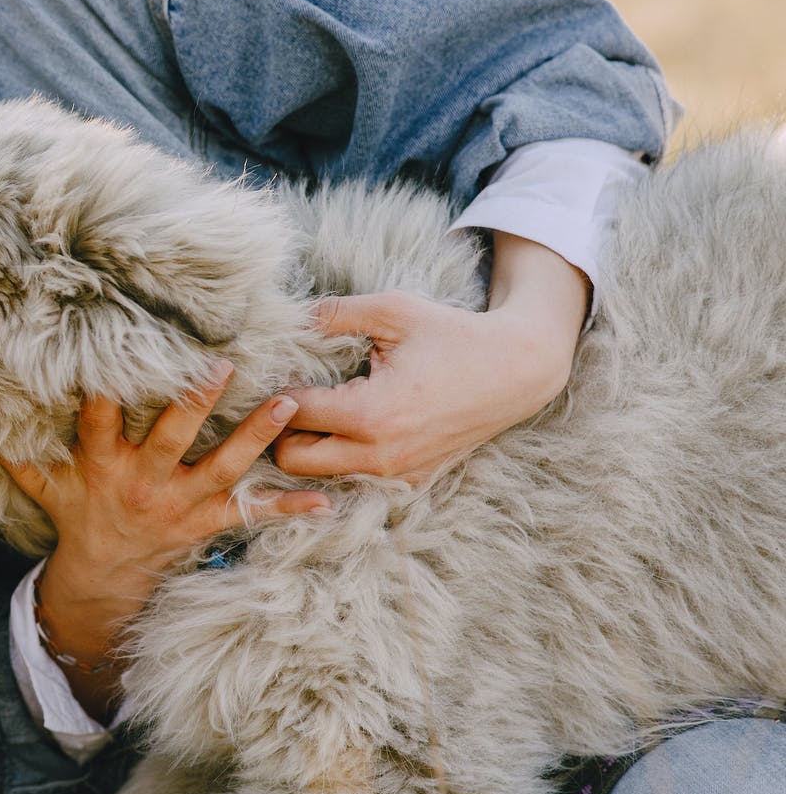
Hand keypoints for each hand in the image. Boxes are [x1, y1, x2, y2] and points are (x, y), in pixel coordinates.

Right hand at [0, 367, 329, 714]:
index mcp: (102, 464)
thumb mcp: (39, 482)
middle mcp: (143, 480)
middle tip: (223, 365)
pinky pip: (252, 514)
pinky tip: (327, 500)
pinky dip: (289, 507)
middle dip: (197, 402)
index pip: (101, 419)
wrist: (105, 578)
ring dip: (258, 436)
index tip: (119, 357)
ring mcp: (180, 503)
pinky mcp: (208, 521)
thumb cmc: (75, 515)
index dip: (107, 389)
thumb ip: (8, 447)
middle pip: (172, 437)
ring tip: (291, 404)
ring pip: (223, 466)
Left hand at [276, 233, 588, 483]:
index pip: (290, 414)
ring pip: (319, 476)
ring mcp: (395, 475)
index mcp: (370, 415)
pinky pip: (353, 479)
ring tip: (317, 410)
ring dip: (308, 447)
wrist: (517, 371)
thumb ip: (334, 312)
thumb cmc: (453, 335)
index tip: (282, 370)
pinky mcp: (410, 482)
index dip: (276, 391)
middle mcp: (379, 456)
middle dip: (282, 428)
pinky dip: (340, 458)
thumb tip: (287, 315)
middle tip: (294, 395)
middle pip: (291, 460)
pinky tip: (347, 426)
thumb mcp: (392, 311)